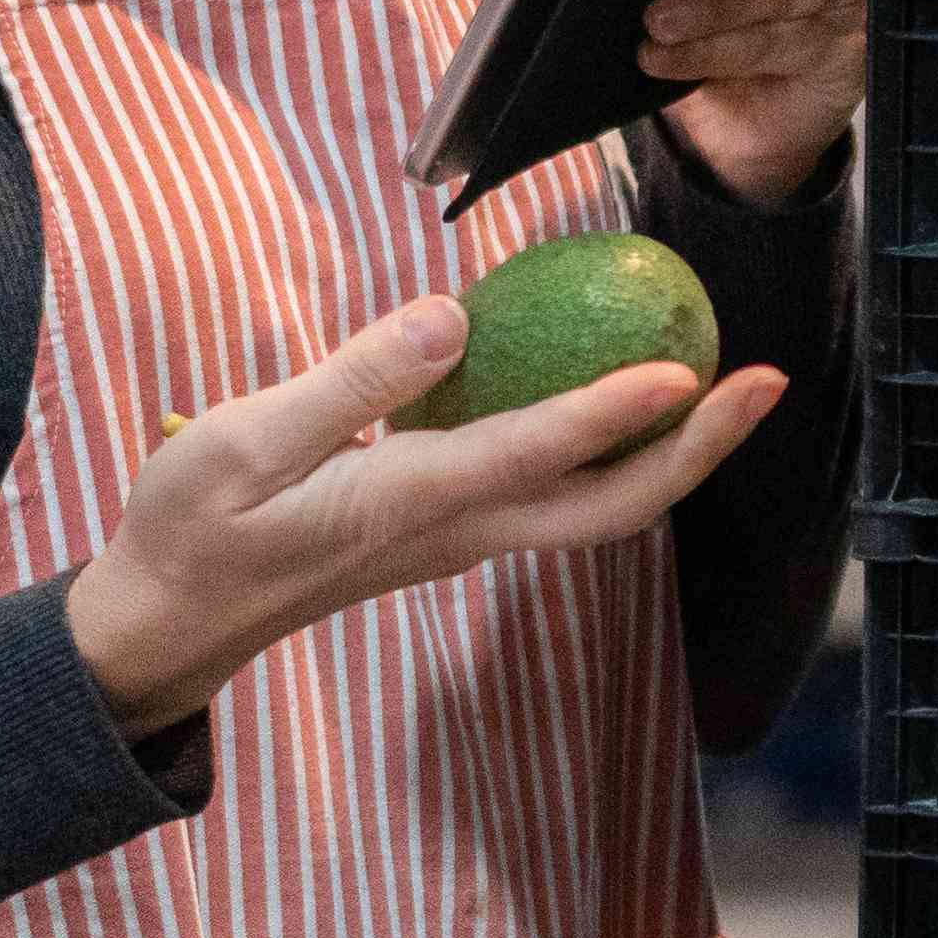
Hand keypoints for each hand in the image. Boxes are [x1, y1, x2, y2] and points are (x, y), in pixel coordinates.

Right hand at [67, 295, 793, 735]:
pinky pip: (557, 491)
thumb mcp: (243, 443)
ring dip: (673, 452)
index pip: (535, 454)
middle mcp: (459, 529)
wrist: (172, 622)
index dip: (615, 411)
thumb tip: (450, 316)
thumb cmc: (192, 529)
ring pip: (596, 505)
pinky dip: (612, 446)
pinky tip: (625, 390)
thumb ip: (349, 380)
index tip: (690, 372)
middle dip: (699, 449)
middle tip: (766, 379)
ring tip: (729, 382)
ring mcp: (464, 537)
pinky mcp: (453, 528)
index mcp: (410, 503)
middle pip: (611, 504)